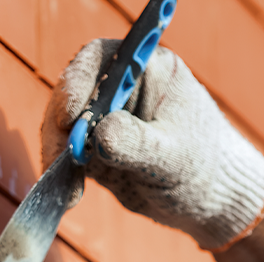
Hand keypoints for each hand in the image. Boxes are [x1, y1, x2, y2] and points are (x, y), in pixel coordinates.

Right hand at [42, 39, 263, 250]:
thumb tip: (99, 135)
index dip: (79, 80)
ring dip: (58, 155)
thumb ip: (137, 143)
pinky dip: (62, 174)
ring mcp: (103, 119)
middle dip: (61, 127)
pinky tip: (70, 196)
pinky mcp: (92, 149)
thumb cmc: (201, 166)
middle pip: (73, 93)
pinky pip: (65, 156)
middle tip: (64, 159)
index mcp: (148, 70)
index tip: (70, 114)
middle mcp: (121, 89)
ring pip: (62, 126)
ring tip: (71, 192)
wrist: (204, 200)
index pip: (102, 59)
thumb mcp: (173, 156)